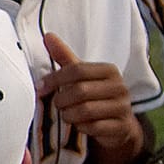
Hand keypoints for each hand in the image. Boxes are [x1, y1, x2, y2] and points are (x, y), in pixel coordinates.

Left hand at [39, 33, 145, 163]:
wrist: (119, 124)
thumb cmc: (96, 96)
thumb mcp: (82, 76)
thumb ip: (65, 57)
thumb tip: (47, 36)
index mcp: (109, 70)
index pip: (77, 70)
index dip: (55, 79)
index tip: (41, 88)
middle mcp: (119, 87)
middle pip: (80, 91)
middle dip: (62, 99)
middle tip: (56, 104)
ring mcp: (122, 108)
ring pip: (85, 111)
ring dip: (69, 115)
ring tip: (66, 114)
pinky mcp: (121, 127)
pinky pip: (93, 127)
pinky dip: (81, 127)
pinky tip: (79, 125)